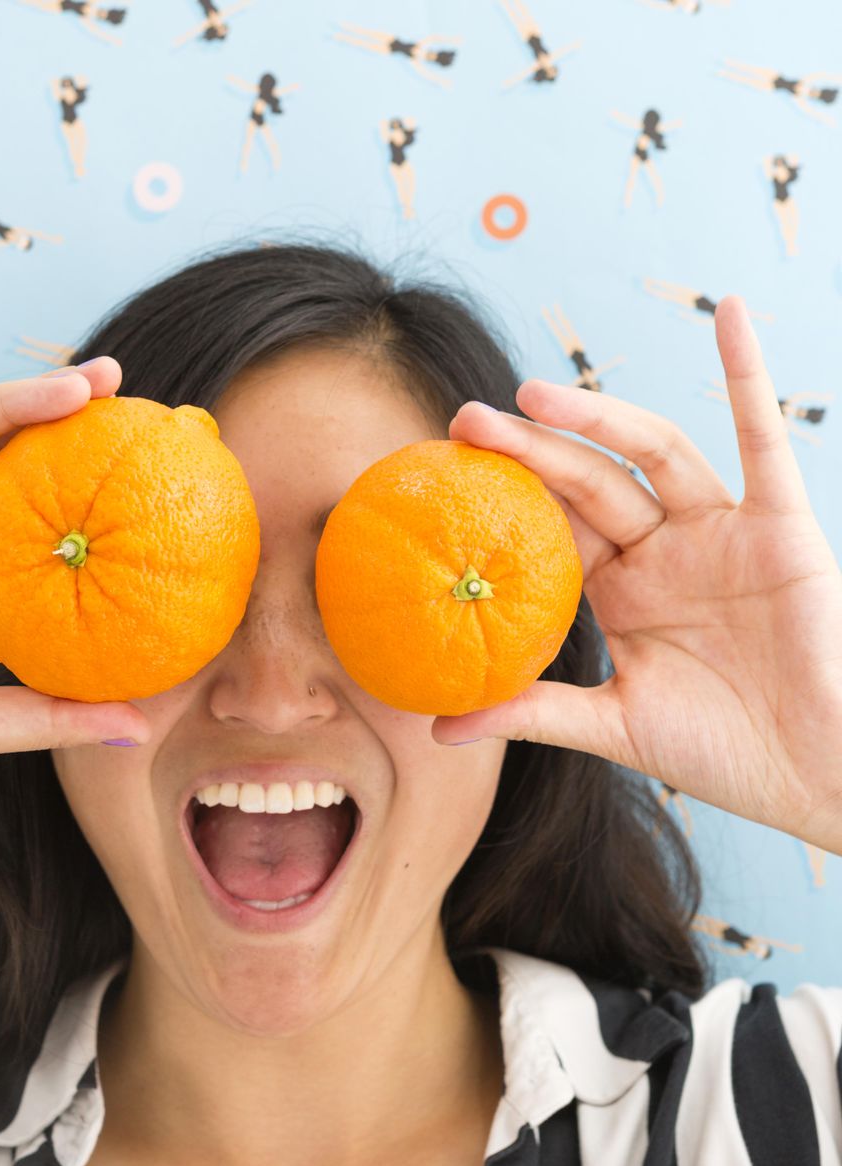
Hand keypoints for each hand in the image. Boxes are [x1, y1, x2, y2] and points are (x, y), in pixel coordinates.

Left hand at [435, 297, 841, 851]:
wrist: (818, 775)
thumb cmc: (722, 752)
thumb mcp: (613, 724)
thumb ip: (530, 713)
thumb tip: (437, 728)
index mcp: (620, 588)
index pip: (552, 525)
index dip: (505, 495)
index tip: (445, 467)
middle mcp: (663, 549)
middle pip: (587, 480)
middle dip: (530, 447)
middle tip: (465, 419)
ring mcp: (720, 531)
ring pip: (654, 452)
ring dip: (598, 416)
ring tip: (532, 394)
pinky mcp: (781, 525)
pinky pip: (766, 442)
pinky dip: (749, 376)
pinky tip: (731, 315)